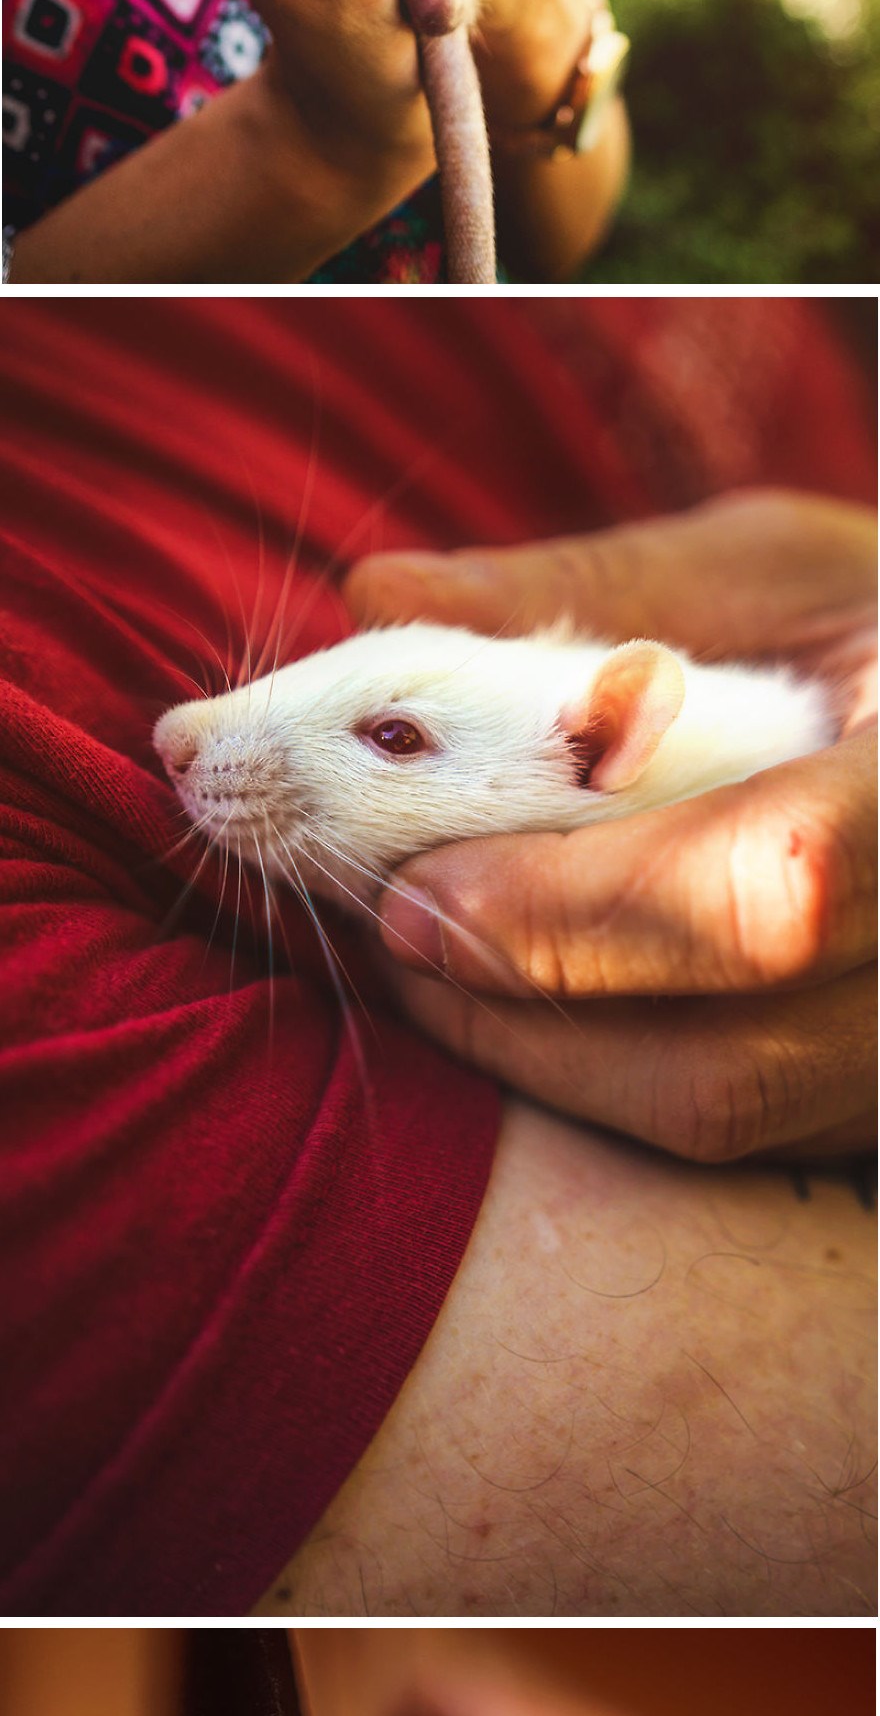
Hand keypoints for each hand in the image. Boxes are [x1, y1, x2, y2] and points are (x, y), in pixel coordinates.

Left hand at [372, 501, 875, 1164]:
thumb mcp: (777, 575)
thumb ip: (593, 595)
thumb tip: (379, 594)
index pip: (771, 891)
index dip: (575, 915)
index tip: (414, 895)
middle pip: (735, 1065)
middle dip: (527, 1013)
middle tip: (389, 937)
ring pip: (731, 1127)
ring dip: (549, 1064)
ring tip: (433, 964)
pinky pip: (742, 1141)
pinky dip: (614, 1082)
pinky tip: (530, 1003)